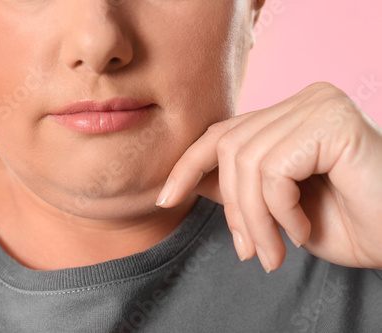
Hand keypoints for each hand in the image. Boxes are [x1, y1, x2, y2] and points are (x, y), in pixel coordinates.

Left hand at [156, 82, 381, 272]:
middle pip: (229, 149)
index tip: (165, 199)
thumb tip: (190, 182)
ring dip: (254, 219)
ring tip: (274, 251)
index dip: (187, 165)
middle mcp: (304, 100)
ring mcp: (318, 105)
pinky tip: (302, 230)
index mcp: (289, 115)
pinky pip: (274, 170)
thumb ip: (239, 186)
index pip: (222, 133)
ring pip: (247, 162)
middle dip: (231, 208)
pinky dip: (281, 211)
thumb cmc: (348, 223)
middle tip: (250, 251)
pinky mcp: (332, 122)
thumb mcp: (278, 207)